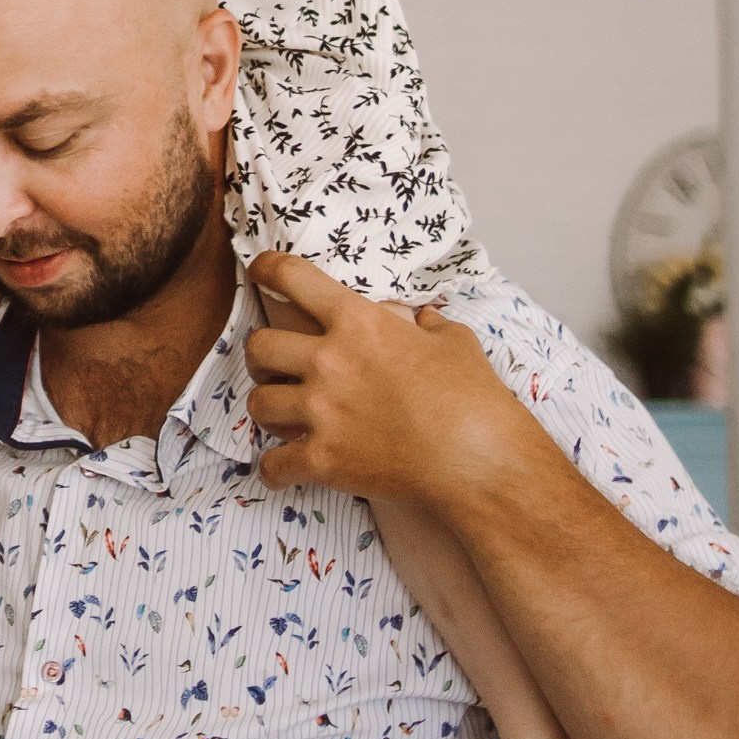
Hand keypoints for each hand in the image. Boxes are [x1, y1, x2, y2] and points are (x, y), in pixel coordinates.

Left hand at [245, 252, 516, 503]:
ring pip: (258, 403)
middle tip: (273, 366)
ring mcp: (322, 411)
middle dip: (261, 356)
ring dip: (267, 409)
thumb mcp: (454, 341)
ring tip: (281, 417)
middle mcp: (330, 361)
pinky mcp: (324, 459)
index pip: (293, 278)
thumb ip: (427, 325)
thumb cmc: (473, 397)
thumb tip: (422, 320)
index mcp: (358, 322)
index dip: (269, 267)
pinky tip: (282, 471)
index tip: (260, 269)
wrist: (480, 460)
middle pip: (260, 346)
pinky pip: (273, 464)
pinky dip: (275, 470)